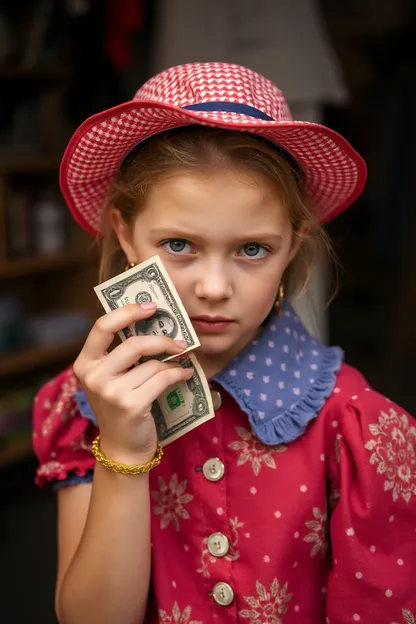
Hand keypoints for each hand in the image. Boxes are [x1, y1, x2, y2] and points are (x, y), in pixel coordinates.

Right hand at [73, 303, 192, 464]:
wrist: (123, 447)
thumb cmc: (121, 406)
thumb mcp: (113, 378)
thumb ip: (123, 353)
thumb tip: (155, 323)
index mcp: (85, 363)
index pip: (103, 326)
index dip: (128, 311)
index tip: (151, 306)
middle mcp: (93, 376)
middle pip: (133, 344)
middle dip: (161, 339)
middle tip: (179, 339)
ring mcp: (111, 392)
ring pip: (152, 364)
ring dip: (172, 361)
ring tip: (182, 361)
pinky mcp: (130, 405)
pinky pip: (162, 379)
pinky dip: (177, 374)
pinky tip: (184, 374)